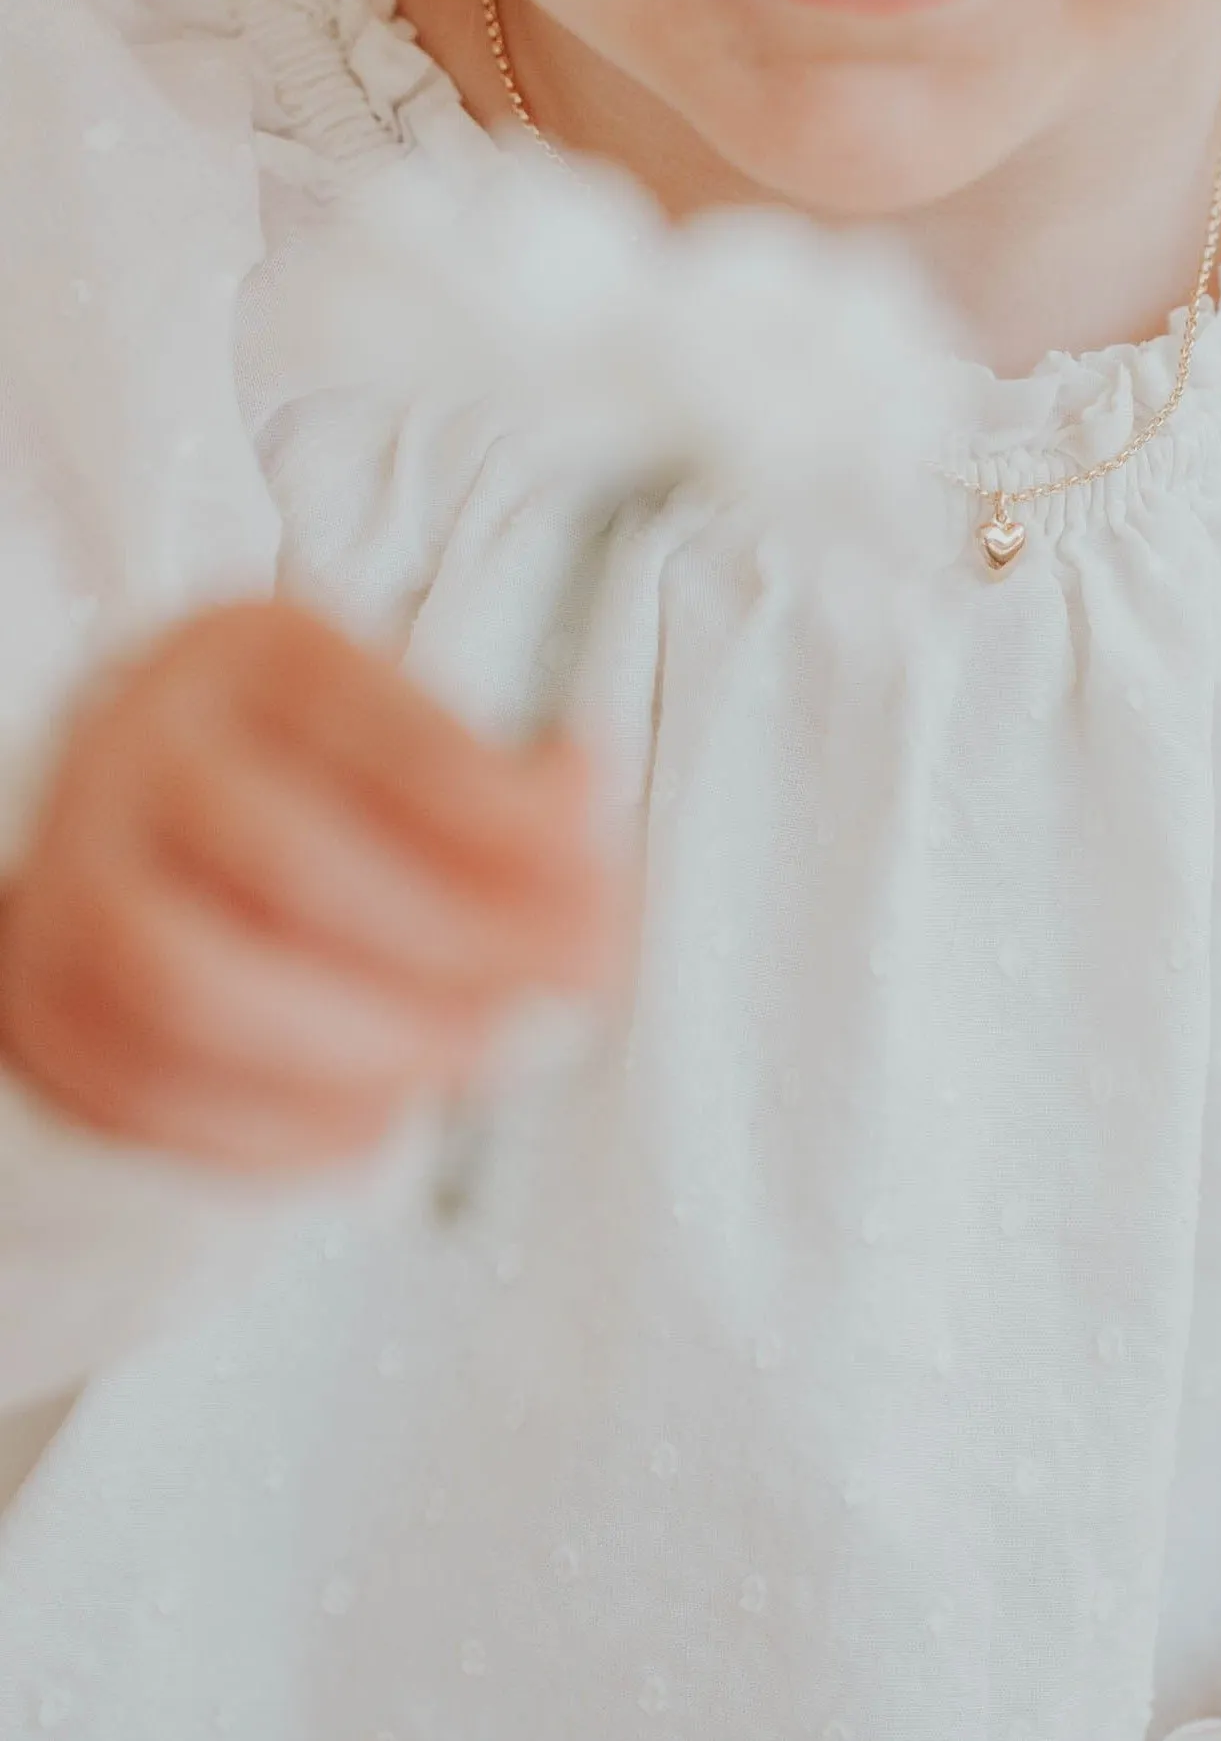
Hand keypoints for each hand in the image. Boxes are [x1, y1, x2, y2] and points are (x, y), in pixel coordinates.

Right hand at [0, 601, 624, 1174]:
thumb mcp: (409, 737)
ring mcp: (72, 870)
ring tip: (472, 1057)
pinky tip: (379, 1113)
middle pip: (291, 864)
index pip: (388, 736)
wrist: (142, 838)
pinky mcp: (42, 992)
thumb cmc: (311, 784)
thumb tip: (584, 786)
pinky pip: (147, 1088)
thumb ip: (507, 780)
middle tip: (564, 995)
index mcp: (250, 654)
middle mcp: (137, 742)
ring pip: (195, 989)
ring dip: (362, 1047)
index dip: (509, 826)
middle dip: (456, 950)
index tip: (604, 894)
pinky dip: (280, 1127)